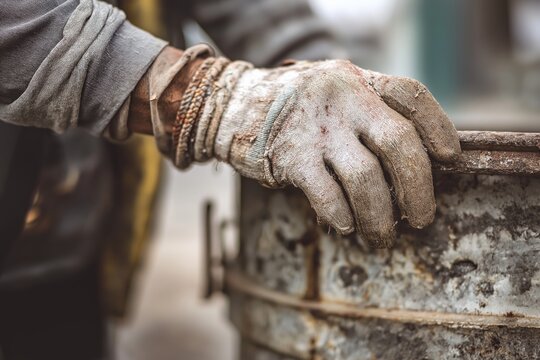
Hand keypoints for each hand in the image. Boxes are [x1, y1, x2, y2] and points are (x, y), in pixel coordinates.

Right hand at [212, 60, 459, 246]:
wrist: (229, 104)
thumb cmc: (290, 108)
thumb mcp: (331, 91)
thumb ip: (365, 112)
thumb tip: (408, 163)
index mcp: (356, 81)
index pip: (411, 96)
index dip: (439, 128)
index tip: (451, 159)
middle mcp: (341, 98)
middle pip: (399, 142)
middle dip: (418, 188)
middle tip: (422, 217)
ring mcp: (315, 127)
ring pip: (366, 178)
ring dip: (380, 216)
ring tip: (382, 236)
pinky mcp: (290, 156)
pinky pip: (327, 195)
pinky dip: (342, 216)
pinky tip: (346, 225)